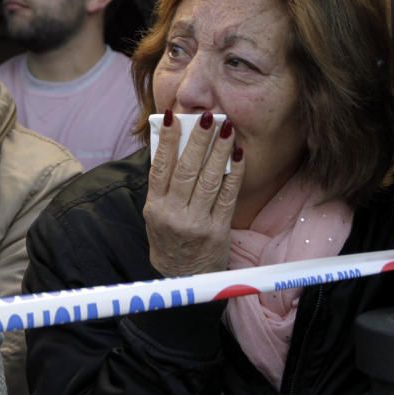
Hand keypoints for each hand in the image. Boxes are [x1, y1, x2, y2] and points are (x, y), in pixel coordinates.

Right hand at [142, 111, 244, 276]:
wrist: (181, 278)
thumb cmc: (169, 238)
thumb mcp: (155, 214)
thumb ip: (163, 184)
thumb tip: (174, 144)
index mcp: (154, 207)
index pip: (159, 167)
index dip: (167, 140)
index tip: (173, 116)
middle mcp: (173, 214)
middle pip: (186, 170)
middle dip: (198, 140)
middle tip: (208, 116)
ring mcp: (196, 223)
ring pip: (209, 180)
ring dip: (219, 151)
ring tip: (227, 128)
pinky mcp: (218, 231)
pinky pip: (228, 196)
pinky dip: (234, 173)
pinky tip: (239, 155)